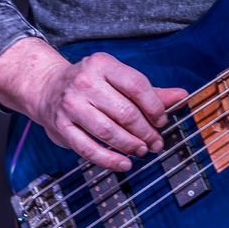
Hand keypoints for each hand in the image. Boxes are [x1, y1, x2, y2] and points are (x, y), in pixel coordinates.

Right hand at [0, 37, 187, 170]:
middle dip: (146, 132)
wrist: (46, 87)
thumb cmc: (89, 84)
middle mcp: (85, 81)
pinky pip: (88, 148)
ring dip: (130, 146)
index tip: (162, 121)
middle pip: (125, 112)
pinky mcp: (61, 126)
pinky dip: (109, 160)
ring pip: (109, 132)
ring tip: (141, 150)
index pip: (137, 86)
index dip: (154, 107)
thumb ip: (149, 91)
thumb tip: (182, 96)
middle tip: (155, 142)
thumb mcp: (117, 79)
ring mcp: (71, 104)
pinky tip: (124, 163)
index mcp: (102, 64)